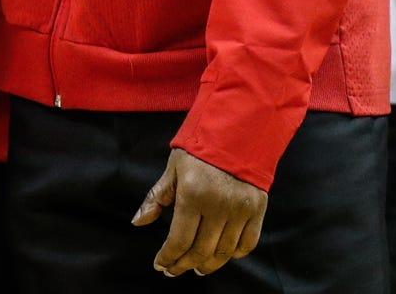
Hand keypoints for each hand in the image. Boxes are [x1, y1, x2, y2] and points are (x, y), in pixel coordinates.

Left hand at [132, 148, 267, 276]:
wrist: (238, 127)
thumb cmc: (199, 147)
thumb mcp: (173, 167)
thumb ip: (157, 197)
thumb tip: (138, 222)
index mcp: (192, 194)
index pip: (179, 239)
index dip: (168, 257)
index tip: (160, 265)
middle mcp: (218, 205)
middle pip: (200, 251)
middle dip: (184, 264)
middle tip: (174, 269)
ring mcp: (240, 209)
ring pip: (223, 252)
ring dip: (208, 264)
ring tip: (197, 268)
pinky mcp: (258, 209)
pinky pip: (247, 243)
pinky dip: (234, 254)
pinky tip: (222, 255)